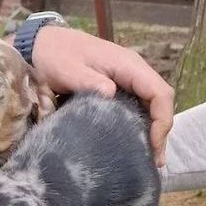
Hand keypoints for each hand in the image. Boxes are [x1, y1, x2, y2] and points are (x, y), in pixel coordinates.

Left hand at [31, 26, 174, 166]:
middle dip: (160, 132)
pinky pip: (137, 107)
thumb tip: (110, 94)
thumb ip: (88, 81)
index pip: (159, 93)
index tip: (152, 145)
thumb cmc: (55, 54)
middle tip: (153, 162)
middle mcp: (133, 72)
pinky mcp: (117, 88)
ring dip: (151, 131)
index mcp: (128, 65)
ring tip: (146, 159)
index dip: (162, 121)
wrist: (43, 44)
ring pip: (150, 106)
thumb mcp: (68, 68)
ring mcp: (126, 80)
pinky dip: (139, 126)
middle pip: (159, 103)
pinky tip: (132, 144)